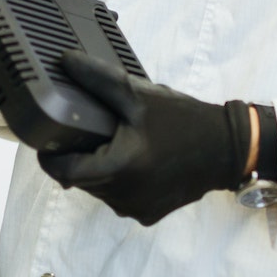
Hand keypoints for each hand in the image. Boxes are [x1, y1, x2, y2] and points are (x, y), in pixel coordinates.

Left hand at [37, 49, 250, 225]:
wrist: (227, 149)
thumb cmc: (183, 121)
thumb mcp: (139, 96)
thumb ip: (98, 80)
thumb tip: (66, 62)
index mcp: (119, 168)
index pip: (62, 171)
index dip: (49, 155)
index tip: (50, 138)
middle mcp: (125, 196)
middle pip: (79, 179)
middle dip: (79, 156)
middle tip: (94, 132)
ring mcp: (136, 208)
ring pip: (98, 189)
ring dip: (98, 169)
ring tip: (118, 143)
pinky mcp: (148, 214)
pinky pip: (118, 197)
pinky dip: (118, 181)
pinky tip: (135, 161)